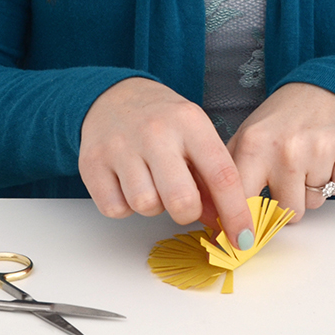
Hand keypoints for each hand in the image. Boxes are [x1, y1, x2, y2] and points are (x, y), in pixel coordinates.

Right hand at [79, 78, 255, 248]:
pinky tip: (128, 184)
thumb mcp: (195, 135)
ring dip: (154, 206)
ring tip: (152, 183)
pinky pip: (115, 209)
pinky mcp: (92, 163)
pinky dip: (125, 206)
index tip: (243, 239)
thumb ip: (211, 177)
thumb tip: (221, 222)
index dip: (235, 214)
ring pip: (146, 207)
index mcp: (190, 122)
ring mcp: (120, 147)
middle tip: (184, 202)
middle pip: (182, 201)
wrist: (112, 96)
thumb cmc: (162, 121)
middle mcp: (155, 132)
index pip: (222, 176)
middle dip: (188, 213)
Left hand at [227, 83, 334, 221]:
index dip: (247, 224)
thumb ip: (232, 176)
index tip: (246, 239)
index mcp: (253, 146)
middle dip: (290, 200)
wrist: (328, 86)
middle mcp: (285, 149)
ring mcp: (320, 148)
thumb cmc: (284, 119)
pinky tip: (330, 153)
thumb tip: (217, 221)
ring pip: (315, 202)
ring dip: (314, 187)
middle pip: (288, 212)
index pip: (244, 204)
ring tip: (310, 157)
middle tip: (290, 173)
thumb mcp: (248, 137)